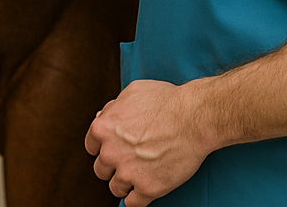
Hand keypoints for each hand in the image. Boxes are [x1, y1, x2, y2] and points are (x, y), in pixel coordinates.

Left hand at [85, 80, 212, 206]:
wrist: (194, 118)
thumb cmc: (167, 101)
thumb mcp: (132, 92)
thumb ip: (114, 107)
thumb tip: (104, 116)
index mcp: (103, 128)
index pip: (92, 146)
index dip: (103, 147)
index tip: (113, 149)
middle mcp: (111, 152)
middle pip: (101, 169)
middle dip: (114, 166)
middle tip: (129, 161)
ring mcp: (128, 172)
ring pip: (116, 188)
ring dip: (126, 183)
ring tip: (139, 176)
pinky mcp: (147, 188)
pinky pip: (133, 203)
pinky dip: (138, 198)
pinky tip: (145, 189)